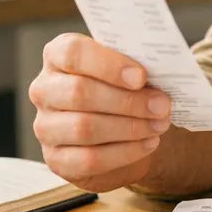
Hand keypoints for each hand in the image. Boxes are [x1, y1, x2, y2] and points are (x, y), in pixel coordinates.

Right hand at [28, 33, 171, 191]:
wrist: (121, 129)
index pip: (72, 53)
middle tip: (162, 106)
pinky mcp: (56, 159)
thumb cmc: (125, 88)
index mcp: (58, 56)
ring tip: (159, 125)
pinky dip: (125, 152)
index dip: (108, 64)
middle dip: (127, 101)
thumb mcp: (129, 69)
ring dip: (130, 127)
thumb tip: (166, 68)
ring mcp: (45, 126)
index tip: (141, 76)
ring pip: (84, 128)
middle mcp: (44, 89)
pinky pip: (89, 159)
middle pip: (79, 92)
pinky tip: (148, 143)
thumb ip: (138, 65)